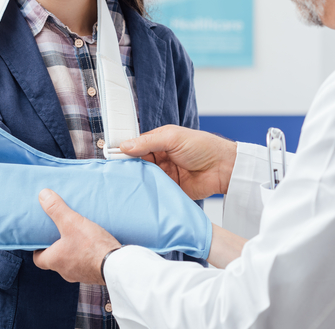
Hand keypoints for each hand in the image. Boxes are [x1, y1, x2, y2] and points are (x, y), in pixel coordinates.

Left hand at [33, 189, 120, 284]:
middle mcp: (65, 272)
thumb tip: (43, 195)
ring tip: (79, 238)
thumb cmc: (91, 246)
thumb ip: (56, 209)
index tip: (41, 239)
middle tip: (61, 234)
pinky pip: (86, 265)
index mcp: (55, 261)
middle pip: (55, 260)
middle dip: (57, 248)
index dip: (38, 249)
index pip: (38, 260)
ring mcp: (81, 275)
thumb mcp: (72, 222)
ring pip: (71, 263)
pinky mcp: (94, 275)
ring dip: (73, 252)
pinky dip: (86, 256)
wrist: (116, 266)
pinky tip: (94, 246)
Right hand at [120, 125, 236, 199]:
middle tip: (114, 175)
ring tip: (122, 186)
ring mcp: (164, 175)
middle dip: (128, 169)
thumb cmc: (203, 146)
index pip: (135, 147)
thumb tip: (125, 146)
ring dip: (137, 182)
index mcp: (158, 142)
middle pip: (136, 164)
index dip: (124, 152)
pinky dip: (147, 194)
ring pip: (143, 179)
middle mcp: (159, 159)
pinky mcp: (170, 190)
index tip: (111, 159)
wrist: (223, 168)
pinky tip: (137, 196)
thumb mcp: (173, 138)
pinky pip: (154, 192)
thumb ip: (148, 142)